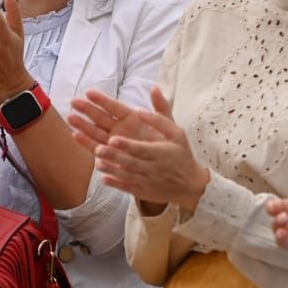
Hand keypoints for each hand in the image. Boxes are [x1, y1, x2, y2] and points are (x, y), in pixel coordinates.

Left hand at [81, 87, 209, 213]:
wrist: (190, 185)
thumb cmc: (181, 154)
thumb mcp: (177, 133)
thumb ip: (161, 116)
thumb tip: (150, 97)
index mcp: (161, 152)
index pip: (142, 148)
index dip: (127, 145)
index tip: (113, 139)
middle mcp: (153, 168)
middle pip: (131, 162)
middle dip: (114, 156)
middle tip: (98, 149)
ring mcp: (147, 181)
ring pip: (127, 175)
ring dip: (112, 169)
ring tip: (97, 162)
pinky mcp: (143, 191)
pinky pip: (128, 188)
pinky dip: (116, 184)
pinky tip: (104, 178)